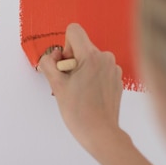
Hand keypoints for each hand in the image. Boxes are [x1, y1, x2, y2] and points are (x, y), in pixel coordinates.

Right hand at [38, 23, 124, 157]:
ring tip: (79, 91)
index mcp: (91, 56)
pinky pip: (98, 69)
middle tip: (69, 83)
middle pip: (81, 46)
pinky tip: (89, 95)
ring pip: (89, 58)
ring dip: (81, 70)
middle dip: (71, 61)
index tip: (66, 65)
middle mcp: (106, 58)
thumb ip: (48, 63)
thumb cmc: (79, 112)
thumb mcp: (56, 84)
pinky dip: (91, 77)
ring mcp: (113, 69)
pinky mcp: (116, 79)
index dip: (64, 46)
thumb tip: (53, 57)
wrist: (100, 134)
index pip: (74, 30)